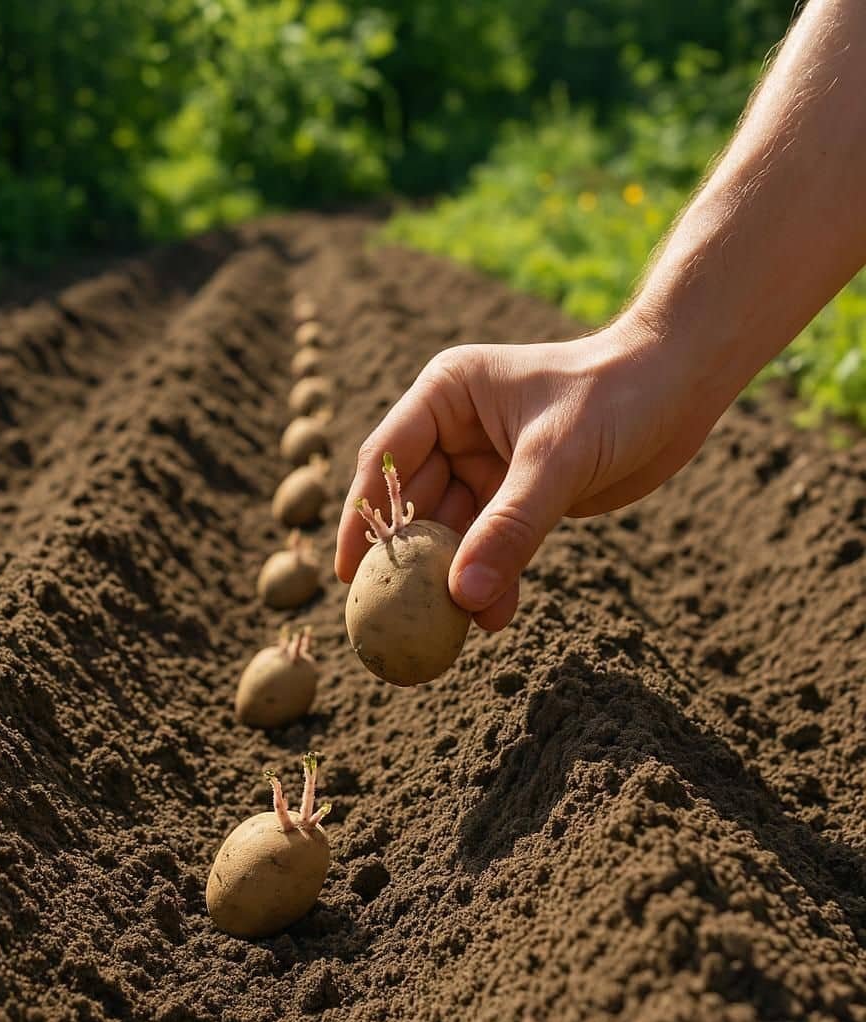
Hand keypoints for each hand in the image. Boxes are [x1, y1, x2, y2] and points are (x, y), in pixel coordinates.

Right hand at [334, 318, 728, 630]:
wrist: (681, 386)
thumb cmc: (617, 394)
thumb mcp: (557, 458)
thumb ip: (510, 526)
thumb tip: (464, 596)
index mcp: (445, 396)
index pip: (385, 460)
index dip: (362, 518)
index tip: (348, 573)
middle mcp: (455, 430)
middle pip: (415, 504)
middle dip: (412, 560)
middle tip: (397, 617)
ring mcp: (486, 464)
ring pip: (454, 532)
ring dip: (455, 577)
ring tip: (456, 626)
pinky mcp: (518, 494)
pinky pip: (492, 544)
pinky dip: (492, 578)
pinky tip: (496, 615)